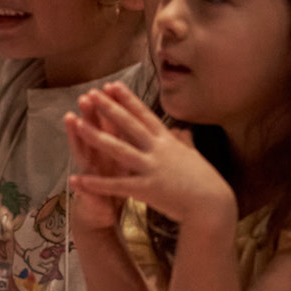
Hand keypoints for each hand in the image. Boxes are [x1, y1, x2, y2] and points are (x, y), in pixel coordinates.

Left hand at [64, 83, 235, 230]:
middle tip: (91, 93)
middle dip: (109, 108)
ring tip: (78, 123)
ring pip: (119, 149)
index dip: (127, 99)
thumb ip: (184, 141)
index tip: (112, 85)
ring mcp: (152, 168)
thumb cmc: (205, 182)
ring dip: (96, 136)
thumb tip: (182, 130)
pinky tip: (77, 178)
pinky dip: (96, 183)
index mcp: (167, 141)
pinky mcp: (146, 189)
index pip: (144, 115)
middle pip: (129, 125)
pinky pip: (116, 185)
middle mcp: (158, 150)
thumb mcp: (194, 156)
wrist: (213, 206)